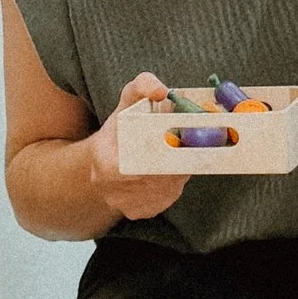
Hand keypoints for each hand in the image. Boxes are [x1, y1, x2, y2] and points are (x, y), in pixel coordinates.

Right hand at [85, 73, 188, 224]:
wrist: (104, 160)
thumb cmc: (120, 127)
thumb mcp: (127, 100)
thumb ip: (143, 86)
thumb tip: (161, 91)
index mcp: (104, 162)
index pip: (143, 162)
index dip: (167, 151)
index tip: (181, 138)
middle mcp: (112, 189)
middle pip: (160, 177)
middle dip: (179, 161)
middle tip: (193, 146)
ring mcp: (127, 204)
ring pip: (168, 188)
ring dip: (179, 172)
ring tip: (179, 155)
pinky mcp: (140, 212)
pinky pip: (166, 197)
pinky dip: (173, 183)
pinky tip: (169, 171)